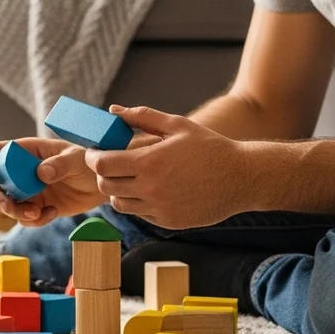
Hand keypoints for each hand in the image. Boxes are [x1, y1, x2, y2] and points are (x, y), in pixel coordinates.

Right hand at [0, 137, 105, 226]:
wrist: (101, 185)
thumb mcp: (76, 159)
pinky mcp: (36, 207)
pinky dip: (34, 220)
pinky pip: (25, 218)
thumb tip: (40, 173)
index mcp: (27, 151)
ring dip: (15, 212)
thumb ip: (59, 164)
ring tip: (36, 213)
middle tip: (8, 206)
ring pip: (7, 203)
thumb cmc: (88, 162)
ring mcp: (28, 190)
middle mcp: (22, 170)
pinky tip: (52, 213)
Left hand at [85, 105, 253, 229]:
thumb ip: (142, 117)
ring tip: (128, 176)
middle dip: (102, 173)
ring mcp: (160, 209)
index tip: (95, 152)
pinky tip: (149, 188)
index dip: (93, 158)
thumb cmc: (209, 147)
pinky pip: (140, 213)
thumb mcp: (177, 125)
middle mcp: (152, 189)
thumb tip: (113, 111)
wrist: (242, 178)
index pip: (102, 165)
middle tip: (109, 163)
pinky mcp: (168, 222)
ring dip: (117, 190)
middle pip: (105, 186)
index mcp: (151, 162)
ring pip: (119, 203)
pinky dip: (138, 202)